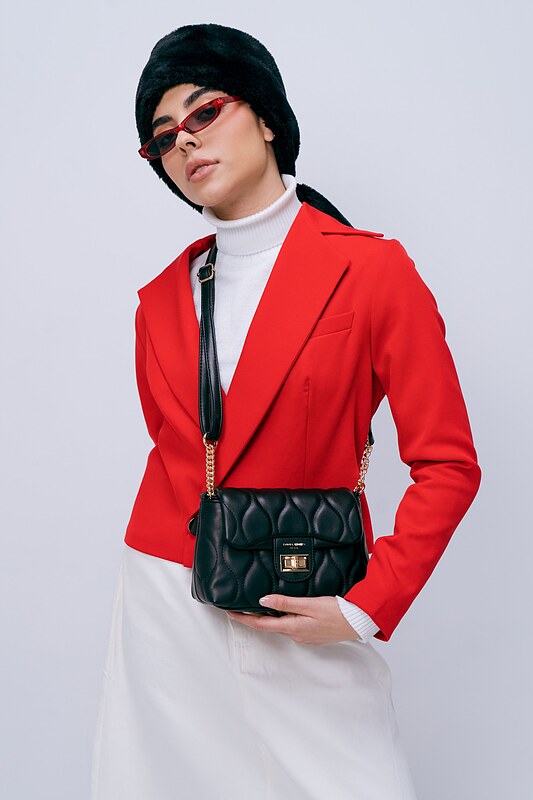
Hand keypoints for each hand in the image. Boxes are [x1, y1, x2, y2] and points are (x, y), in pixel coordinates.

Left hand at [225, 595, 361, 645]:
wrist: (359, 622)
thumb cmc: (337, 613)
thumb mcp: (309, 604)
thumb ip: (285, 602)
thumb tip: (263, 601)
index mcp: (292, 627)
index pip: (261, 624)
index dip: (244, 618)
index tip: (230, 612)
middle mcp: (296, 634)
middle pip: (269, 626)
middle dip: (253, 618)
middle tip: (239, 608)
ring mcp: (304, 636)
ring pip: (280, 625)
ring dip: (269, 617)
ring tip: (257, 606)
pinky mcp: (312, 633)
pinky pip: (292, 626)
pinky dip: (283, 618)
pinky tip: (283, 610)